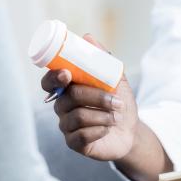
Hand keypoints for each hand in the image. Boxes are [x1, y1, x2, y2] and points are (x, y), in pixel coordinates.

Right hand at [41, 35, 138, 160]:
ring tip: (117, 116)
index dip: (54, 77)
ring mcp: (66, 126)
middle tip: (117, 101)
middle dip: (97, 97)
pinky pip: (82, 136)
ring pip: (78, 116)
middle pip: (70, 97)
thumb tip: (88, 37)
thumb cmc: (119, 103)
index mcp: (69, 89)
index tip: (67, 74)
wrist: (131, 130)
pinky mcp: (74, 143)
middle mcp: (63, 107)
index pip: (50, 82)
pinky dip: (100, 130)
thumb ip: (104, 61)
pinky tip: (108, 129)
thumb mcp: (117, 80)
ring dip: (103, 115)